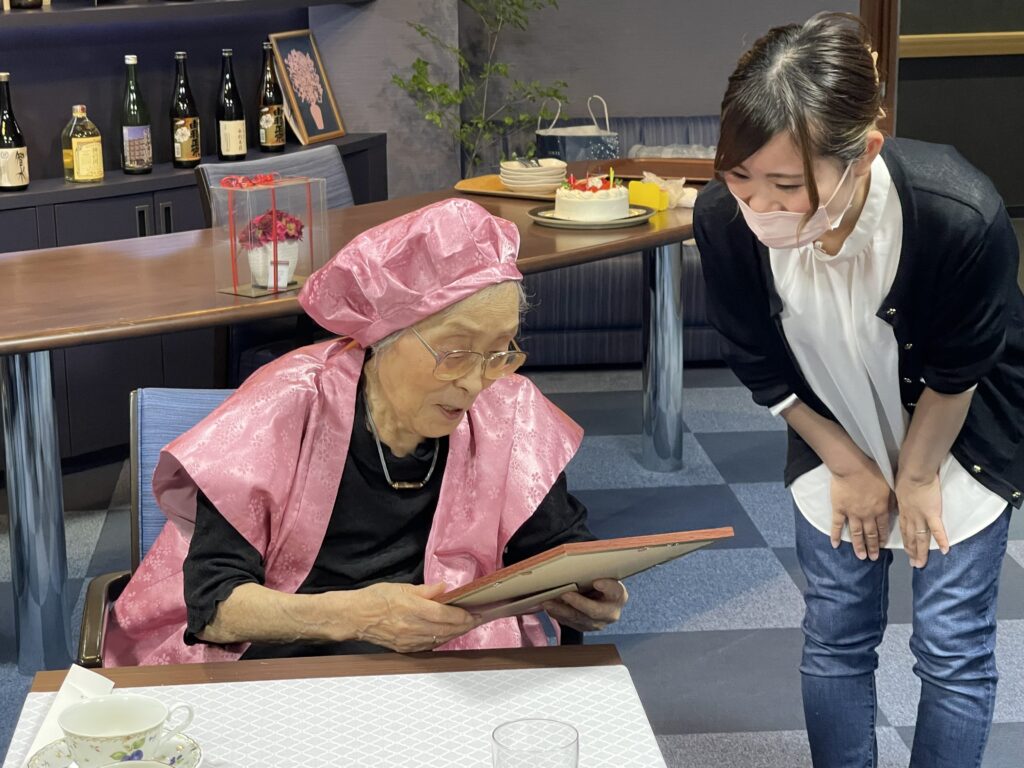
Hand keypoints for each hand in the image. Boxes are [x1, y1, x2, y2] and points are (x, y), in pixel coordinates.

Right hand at [338, 582, 479, 652]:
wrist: (354, 618)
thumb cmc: (374, 599)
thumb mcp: (401, 587)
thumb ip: (425, 590)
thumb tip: (443, 588)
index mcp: (413, 608)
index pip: (446, 614)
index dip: (464, 615)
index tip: (476, 611)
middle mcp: (413, 627)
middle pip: (447, 629)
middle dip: (466, 625)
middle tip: (478, 619)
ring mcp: (409, 640)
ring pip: (441, 639)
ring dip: (457, 633)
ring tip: (467, 626)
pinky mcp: (405, 648)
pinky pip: (430, 646)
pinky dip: (442, 639)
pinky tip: (448, 634)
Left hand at [542, 579, 627, 632]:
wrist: (598, 596)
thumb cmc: (599, 580)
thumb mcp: (601, 574)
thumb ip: (595, 572)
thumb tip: (581, 568)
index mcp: (618, 596)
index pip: (616, 592)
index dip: (607, 587)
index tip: (597, 582)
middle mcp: (610, 613)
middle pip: (594, 610)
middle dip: (578, 603)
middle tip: (564, 594)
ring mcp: (597, 623)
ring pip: (578, 619)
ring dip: (561, 610)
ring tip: (548, 602)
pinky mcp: (583, 627)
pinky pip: (569, 622)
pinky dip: (557, 614)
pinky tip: (549, 607)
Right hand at [829, 460, 892, 560]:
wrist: (852, 468)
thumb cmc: (872, 472)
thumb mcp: (889, 485)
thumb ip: (892, 500)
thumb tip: (897, 510)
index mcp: (880, 510)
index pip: (882, 528)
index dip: (882, 538)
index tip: (882, 547)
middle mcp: (867, 516)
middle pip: (870, 534)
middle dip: (872, 547)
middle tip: (873, 558)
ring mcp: (852, 514)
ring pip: (856, 533)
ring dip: (859, 546)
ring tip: (860, 556)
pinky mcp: (839, 510)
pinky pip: (837, 525)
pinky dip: (835, 535)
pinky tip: (835, 544)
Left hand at [895, 473, 948, 567]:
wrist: (914, 472)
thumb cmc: (906, 475)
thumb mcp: (898, 489)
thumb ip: (901, 498)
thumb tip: (902, 500)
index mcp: (903, 510)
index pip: (904, 529)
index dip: (905, 541)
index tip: (906, 551)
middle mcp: (910, 517)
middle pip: (911, 537)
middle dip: (911, 551)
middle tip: (914, 564)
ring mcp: (921, 516)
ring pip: (920, 538)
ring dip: (921, 552)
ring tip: (921, 563)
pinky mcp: (932, 513)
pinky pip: (937, 530)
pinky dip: (941, 540)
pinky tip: (945, 550)